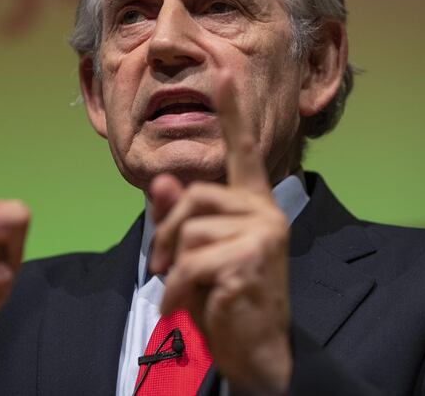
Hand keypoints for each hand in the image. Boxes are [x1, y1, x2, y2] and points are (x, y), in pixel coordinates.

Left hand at [149, 70, 291, 394]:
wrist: (252, 350)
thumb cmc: (222, 299)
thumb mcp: (193, 256)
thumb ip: (178, 219)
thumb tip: (162, 183)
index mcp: (251, 204)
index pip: (242, 152)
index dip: (232, 114)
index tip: (224, 74)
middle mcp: (263, 210)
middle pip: (192, 196)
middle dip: (165, 234)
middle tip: (161, 269)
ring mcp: (263, 232)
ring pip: (189, 230)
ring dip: (171, 269)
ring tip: (181, 293)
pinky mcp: (255, 257)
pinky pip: (193, 262)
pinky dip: (175, 290)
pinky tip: (182, 307)